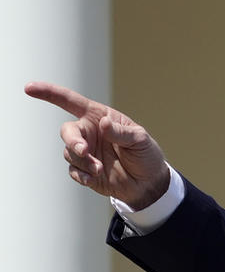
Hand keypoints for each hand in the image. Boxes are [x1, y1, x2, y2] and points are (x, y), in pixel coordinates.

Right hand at [26, 81, 169, 209]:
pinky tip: (93, 178)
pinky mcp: (84, 170)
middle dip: (72, 141)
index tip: (29, 88)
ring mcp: (86, 151)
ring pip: (69, 153)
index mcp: (100, 117)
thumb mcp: (140, 140)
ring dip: (83, 161)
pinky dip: (81, 175)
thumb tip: (103, 123)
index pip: (71, 102)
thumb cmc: (145, 155)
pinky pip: (73, 170)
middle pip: (67, 131)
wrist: (148, 183)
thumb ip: (121, 132)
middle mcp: (89, 132)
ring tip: (100, 168)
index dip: (49, 93)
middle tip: (84, 151)